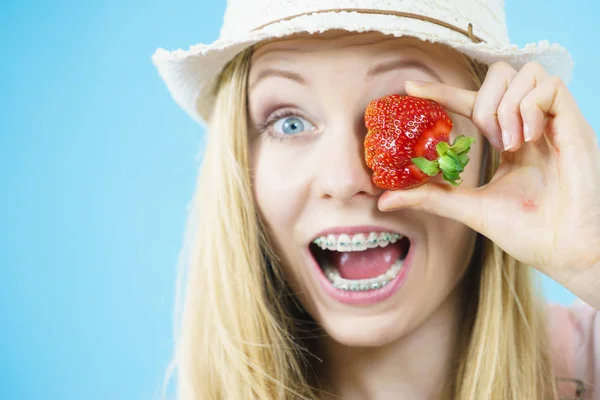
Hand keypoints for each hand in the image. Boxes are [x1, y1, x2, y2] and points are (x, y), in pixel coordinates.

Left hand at [378, 62, 599, 300]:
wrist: (563, 250)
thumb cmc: (525, 232)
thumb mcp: (468, 208)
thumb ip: (431, 197)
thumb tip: (383, 200)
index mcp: (507, 140)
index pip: (472, 103)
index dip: (442, 92)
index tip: (411, 89)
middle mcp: (529, 124)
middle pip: (501, 73)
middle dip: (483, 100)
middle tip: (489, 141)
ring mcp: (552, 121)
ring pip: (524, 72)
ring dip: (506, 106)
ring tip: (510, 144)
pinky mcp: (574, 123)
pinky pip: (549, 85)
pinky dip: (530, 107)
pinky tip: (528, 139)